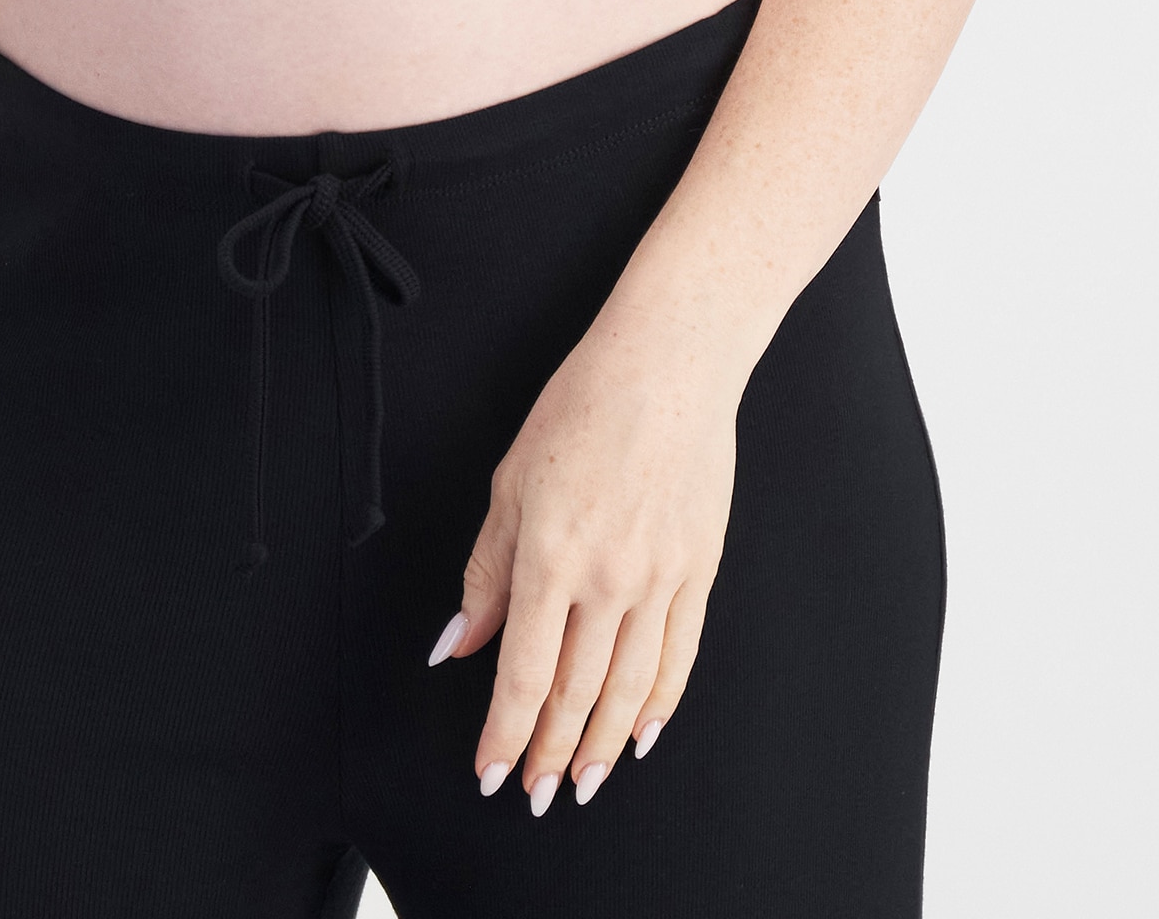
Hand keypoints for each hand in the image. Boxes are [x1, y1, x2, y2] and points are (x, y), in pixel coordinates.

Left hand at [427, 305, 744, 815]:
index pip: (521, 673)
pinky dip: (658, 704)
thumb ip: (487, 571)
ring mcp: (660, 578)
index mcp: (550, 555)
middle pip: (574, 692)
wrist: (670, 364)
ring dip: (601, 744)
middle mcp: (607, 578)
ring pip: (628, 688)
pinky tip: (640, 733)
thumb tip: (459, 643)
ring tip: (582, 782)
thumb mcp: (511, 481)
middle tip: (535, 793)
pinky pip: (679, 656)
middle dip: (549, 752)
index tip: (490, 773)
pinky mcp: (699, 570)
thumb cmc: (581, 408)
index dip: (504, 734)